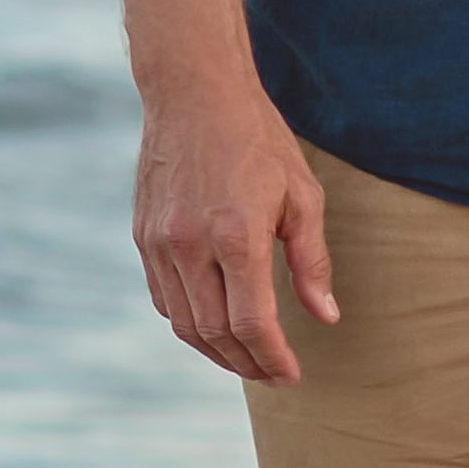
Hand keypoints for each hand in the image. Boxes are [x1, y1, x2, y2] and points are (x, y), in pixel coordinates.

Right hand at [132, 78, 337, 382]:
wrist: (194, 93)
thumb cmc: (258, 140)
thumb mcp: (302, 194)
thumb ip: (312, 261)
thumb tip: (325, 316)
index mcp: (236, 234)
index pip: (252, 322)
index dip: (273, 358)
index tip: (292, 375)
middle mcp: (190, 244)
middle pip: (215, 333)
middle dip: (247, 363)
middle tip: (273, 374)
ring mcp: (160, 243)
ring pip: (184, 323)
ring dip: (216, 351)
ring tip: (247, 360)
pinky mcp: (143, 237)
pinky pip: (164, 298)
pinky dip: (189, 323)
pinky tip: (214, 326)